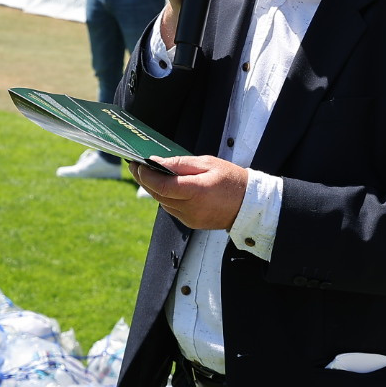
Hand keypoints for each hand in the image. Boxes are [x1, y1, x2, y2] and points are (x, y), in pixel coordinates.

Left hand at [131, 157, 247, 229]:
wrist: (249, 204)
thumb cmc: (231, 180)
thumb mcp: (207, 163)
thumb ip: (180, 164)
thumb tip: (157, 162)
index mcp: (197, 192)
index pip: (162, 186)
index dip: (147, 176)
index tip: (138, 164)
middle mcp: (191, 209)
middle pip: (158, 195)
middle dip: (145, 180)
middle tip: (136, 166)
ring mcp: (190, 219)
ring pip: (163, 203)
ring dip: (155, 189)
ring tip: (150, 174)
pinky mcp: (191, 223)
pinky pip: (172, 209)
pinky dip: (166, 197)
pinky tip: (167, 187)